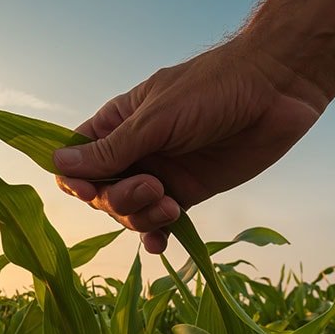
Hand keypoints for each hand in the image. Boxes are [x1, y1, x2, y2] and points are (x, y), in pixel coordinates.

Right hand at [53, 36, 328, 253]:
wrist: (276, 91)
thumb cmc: (211, 89)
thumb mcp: (156, 119)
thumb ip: (111, 149)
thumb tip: (58, 165)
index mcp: (116, 125)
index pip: (76, 158)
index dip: (75, 179)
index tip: (87, 189)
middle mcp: (133, 153)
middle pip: (99, 192)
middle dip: (117, 199)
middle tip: (151, 187)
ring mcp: (158, 175)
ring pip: (127, 211)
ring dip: (140, 217)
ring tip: (170, 205)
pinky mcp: (186, 193)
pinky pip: (159, 223)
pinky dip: (155, 235)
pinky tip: (159, 244)